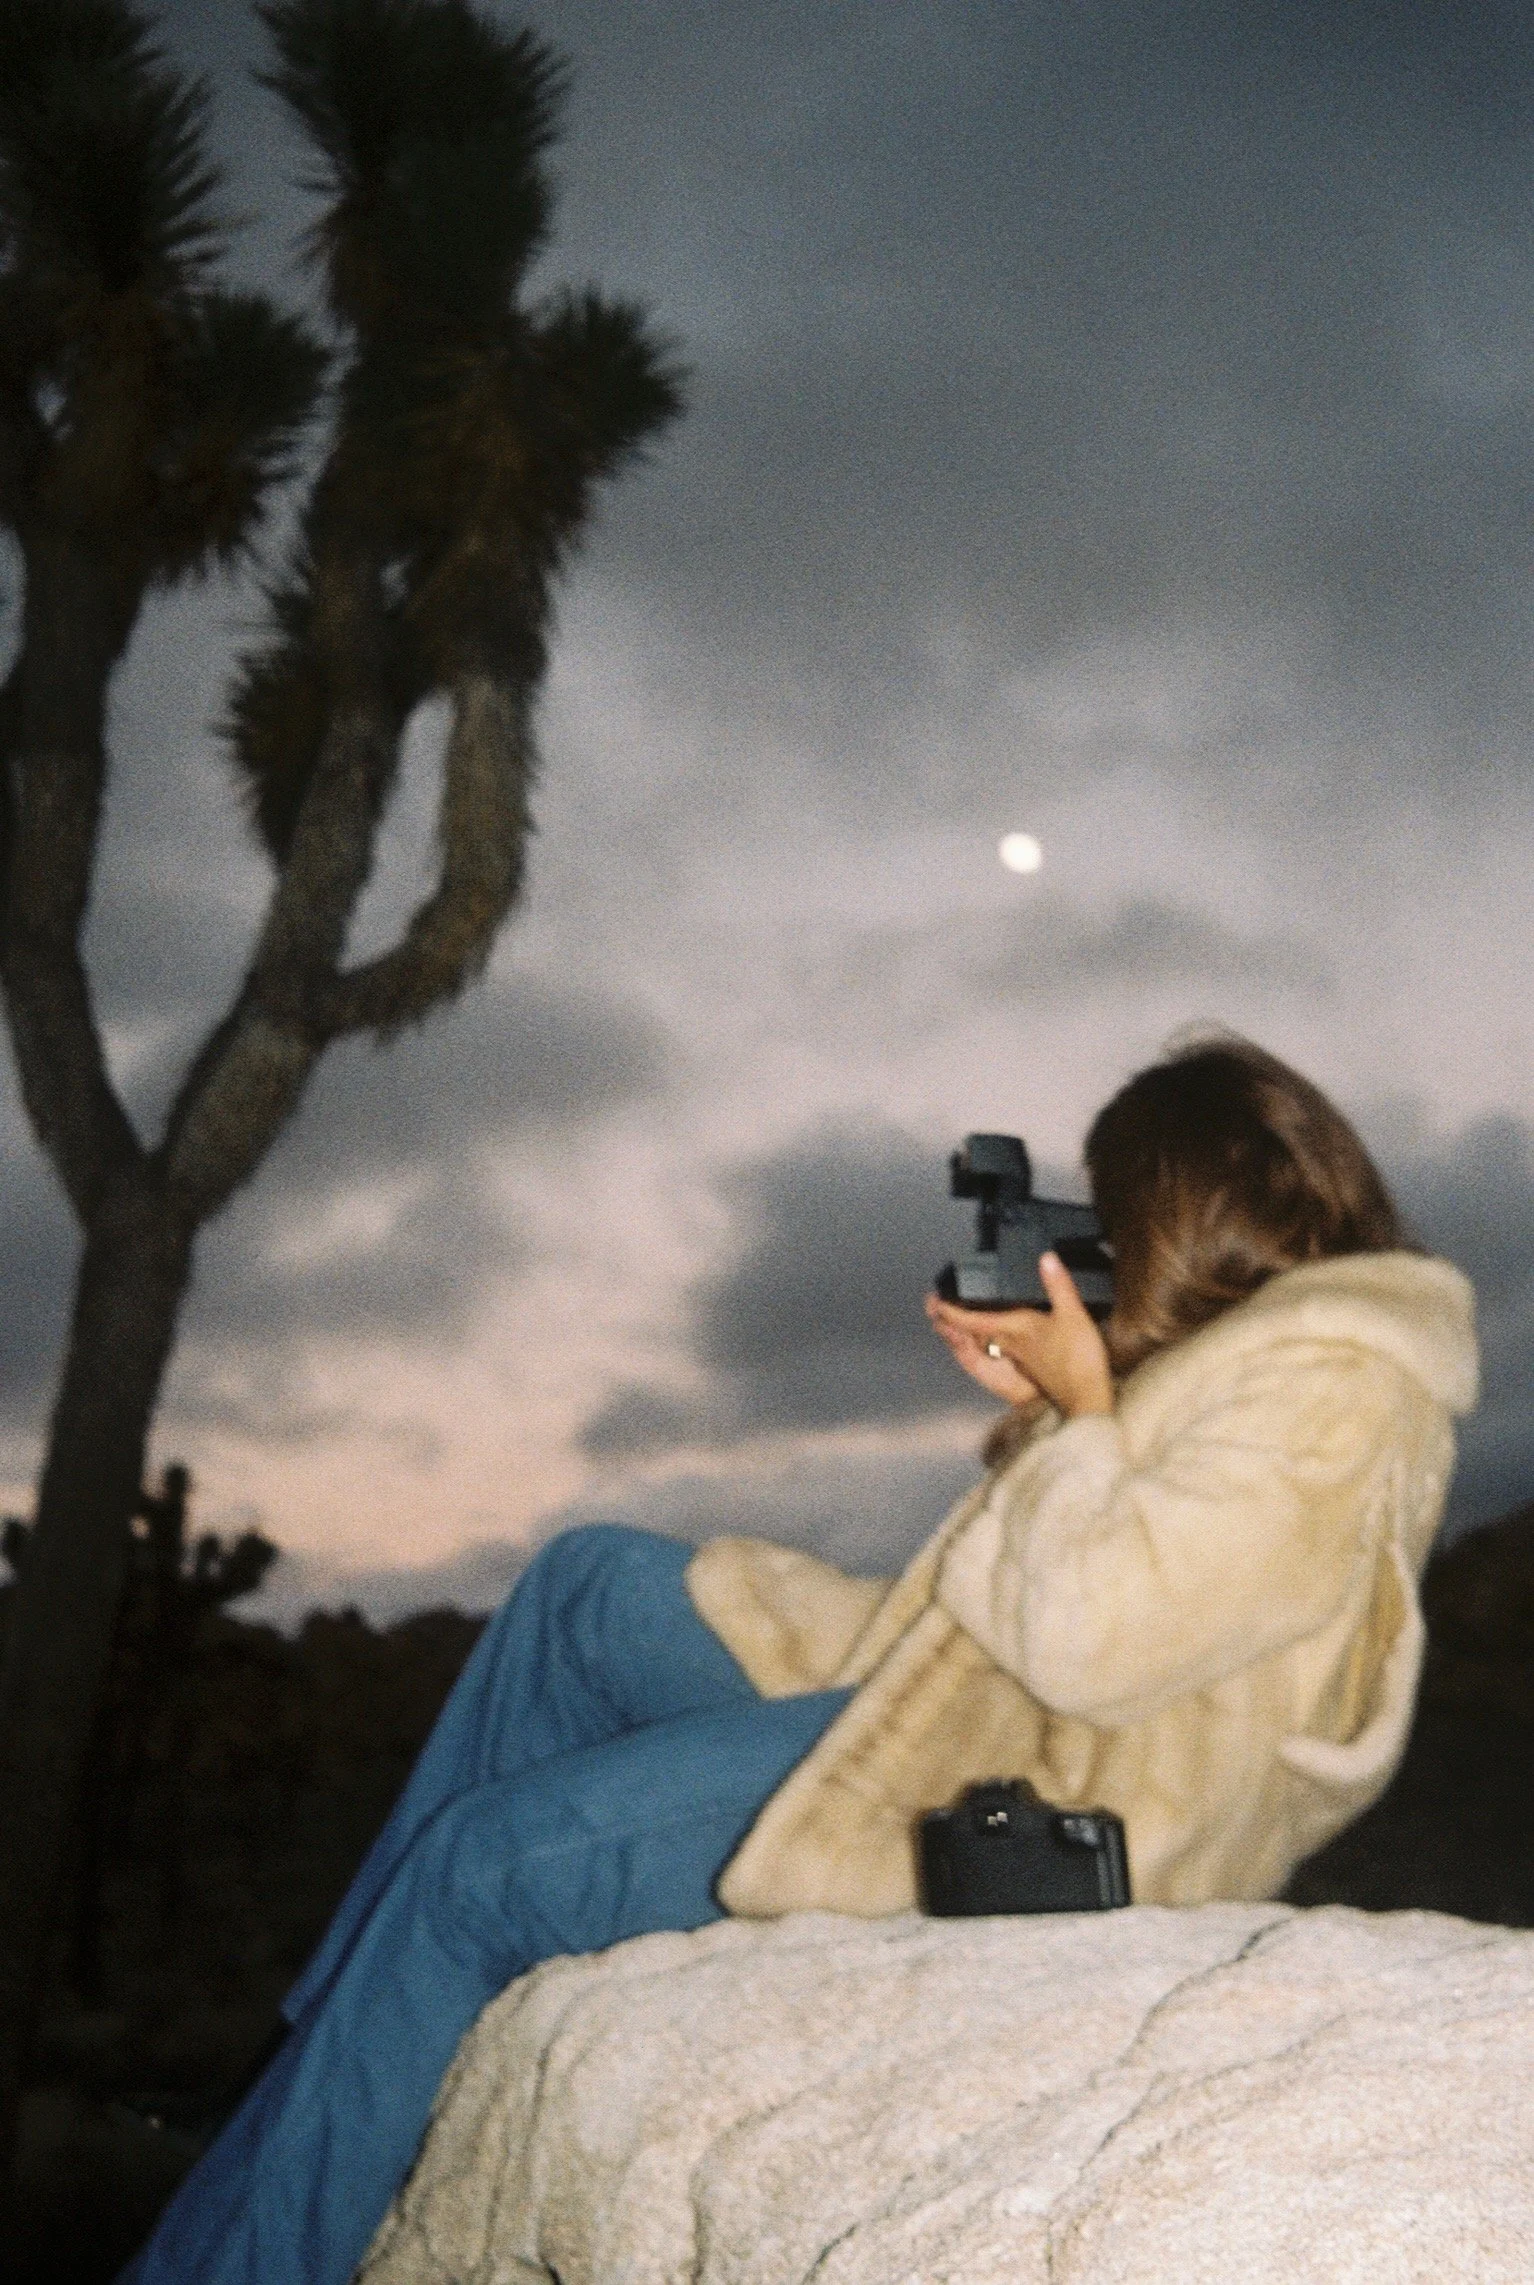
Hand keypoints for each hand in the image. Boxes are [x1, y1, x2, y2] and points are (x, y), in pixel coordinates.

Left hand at [926, 1253, 1114, 1419]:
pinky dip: (989, 1337)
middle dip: (955, 1319)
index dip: (951, 1312)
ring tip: (957, 1315)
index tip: (934, 1301)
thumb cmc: (1078, 1357)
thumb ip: (1058, 1287)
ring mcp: (1018, 1356)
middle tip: (938, 1304)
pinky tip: (996, 1331)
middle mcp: (1010, 1343)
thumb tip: (1045, 1257)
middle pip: (974, 1330)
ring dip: (970, 1328)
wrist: (1086, 1397)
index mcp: (1013, 1330)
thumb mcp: (1072, 1316)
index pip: (972, 1321)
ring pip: (986, 1339)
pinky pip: (1000, 1347)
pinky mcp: (1029, 1364)